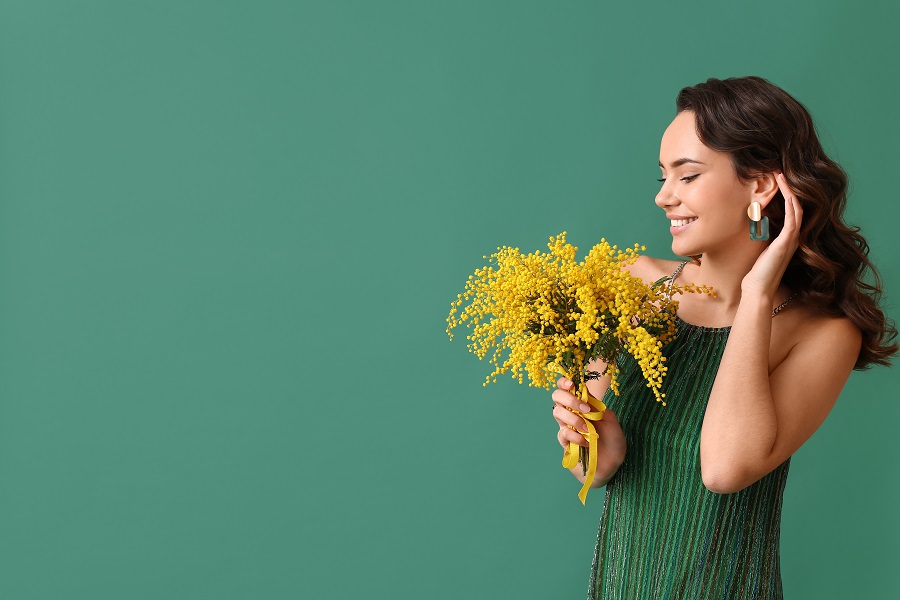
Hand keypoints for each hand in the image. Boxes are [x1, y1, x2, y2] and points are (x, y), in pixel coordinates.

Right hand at [552, 377, 625, 484]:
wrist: (612, 465)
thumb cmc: (613, 442)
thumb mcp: (612, 421)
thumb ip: (599, 407)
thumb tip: (585, 396)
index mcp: (583, 404)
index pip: (567, 387)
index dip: (564, 382)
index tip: (571, 384)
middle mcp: (572, 413)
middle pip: (557, 397)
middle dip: (569, 400)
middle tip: (584, 409)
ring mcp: (567, 427)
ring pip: (557, 413)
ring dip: (573, 419)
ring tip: (587, 429)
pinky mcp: (565, 443)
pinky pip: (563, 433)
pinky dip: (574, 436)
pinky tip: (585, 442)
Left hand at [742, 172, 802, 297]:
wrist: (757, 288)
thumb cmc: (756, 270)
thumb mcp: (760, 245)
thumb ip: (763, 232)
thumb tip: (755, 217)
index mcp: (788, 236)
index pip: (792, 209)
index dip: (787, 193)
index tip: (777, 178)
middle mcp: (793, 236)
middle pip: (797, 205)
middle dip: (789, 188)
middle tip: (780, 171)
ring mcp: (791, 240)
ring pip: (797, 210)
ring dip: (790, 192)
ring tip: (782, 176)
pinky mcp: (786, 244)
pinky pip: (793, 221)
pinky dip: (792, 206)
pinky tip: (788, 194)